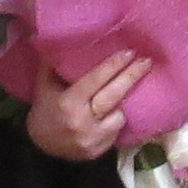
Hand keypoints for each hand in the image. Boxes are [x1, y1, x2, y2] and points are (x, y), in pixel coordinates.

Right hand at [26, 52, 146, 161]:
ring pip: (119, 116)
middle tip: (146, 61)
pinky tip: (112, 114)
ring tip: (121, 95)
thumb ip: (53, 63)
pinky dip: (115, 122)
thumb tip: (63, 36)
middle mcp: (82, 121)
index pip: (96, 80)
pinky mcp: (98, 151)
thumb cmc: (45, 109)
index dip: (114, 65)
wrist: (40, 147)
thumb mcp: (44, 85)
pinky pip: (116, 132)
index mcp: (68, 102)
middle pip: (113, 96)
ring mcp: (92, 139)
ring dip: (121, 104)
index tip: (130, 52)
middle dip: (132, 76)